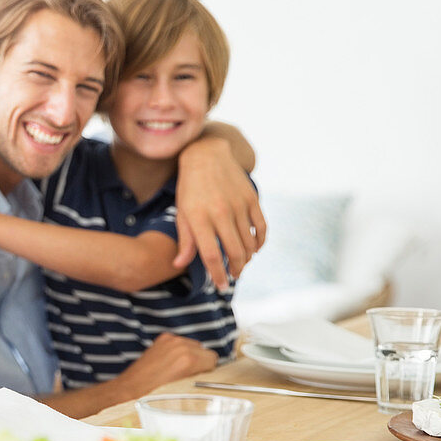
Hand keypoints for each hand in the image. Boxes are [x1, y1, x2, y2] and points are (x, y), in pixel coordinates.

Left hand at [119, 332, 218, 394]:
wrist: (133, 385)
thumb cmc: (156, 390)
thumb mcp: (184, 386)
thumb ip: (200, 374)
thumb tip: (208, 369)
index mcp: (188, 359)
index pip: (213, 358)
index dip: (208, 369)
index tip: (202, 375)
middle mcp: (180, 346)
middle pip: (205, 350)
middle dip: (200, 361)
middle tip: (189, 374)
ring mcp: (171, 340)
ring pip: (194, 345)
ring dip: (190, 354)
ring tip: (179, 368)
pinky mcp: (164, 338)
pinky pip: (182, 342)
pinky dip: (180, 349)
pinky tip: (171, 361)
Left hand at [173, 136, 266, 288]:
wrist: (207, 154)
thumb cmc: (190, 187)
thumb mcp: (182, 212)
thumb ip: (184, 240)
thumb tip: (179, 265)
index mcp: (199, 218)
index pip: (212, 256)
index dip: (218, 275)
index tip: (221, 286)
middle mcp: (220, 213)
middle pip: (235, 252)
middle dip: (236, 270)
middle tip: (234, 277)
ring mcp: (238, 205)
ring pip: (249, 242)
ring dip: (248, 258)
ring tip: (241, 264)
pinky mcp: (252, 198)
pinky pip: (261, 227)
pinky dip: (260, 241)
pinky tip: (254, 248)